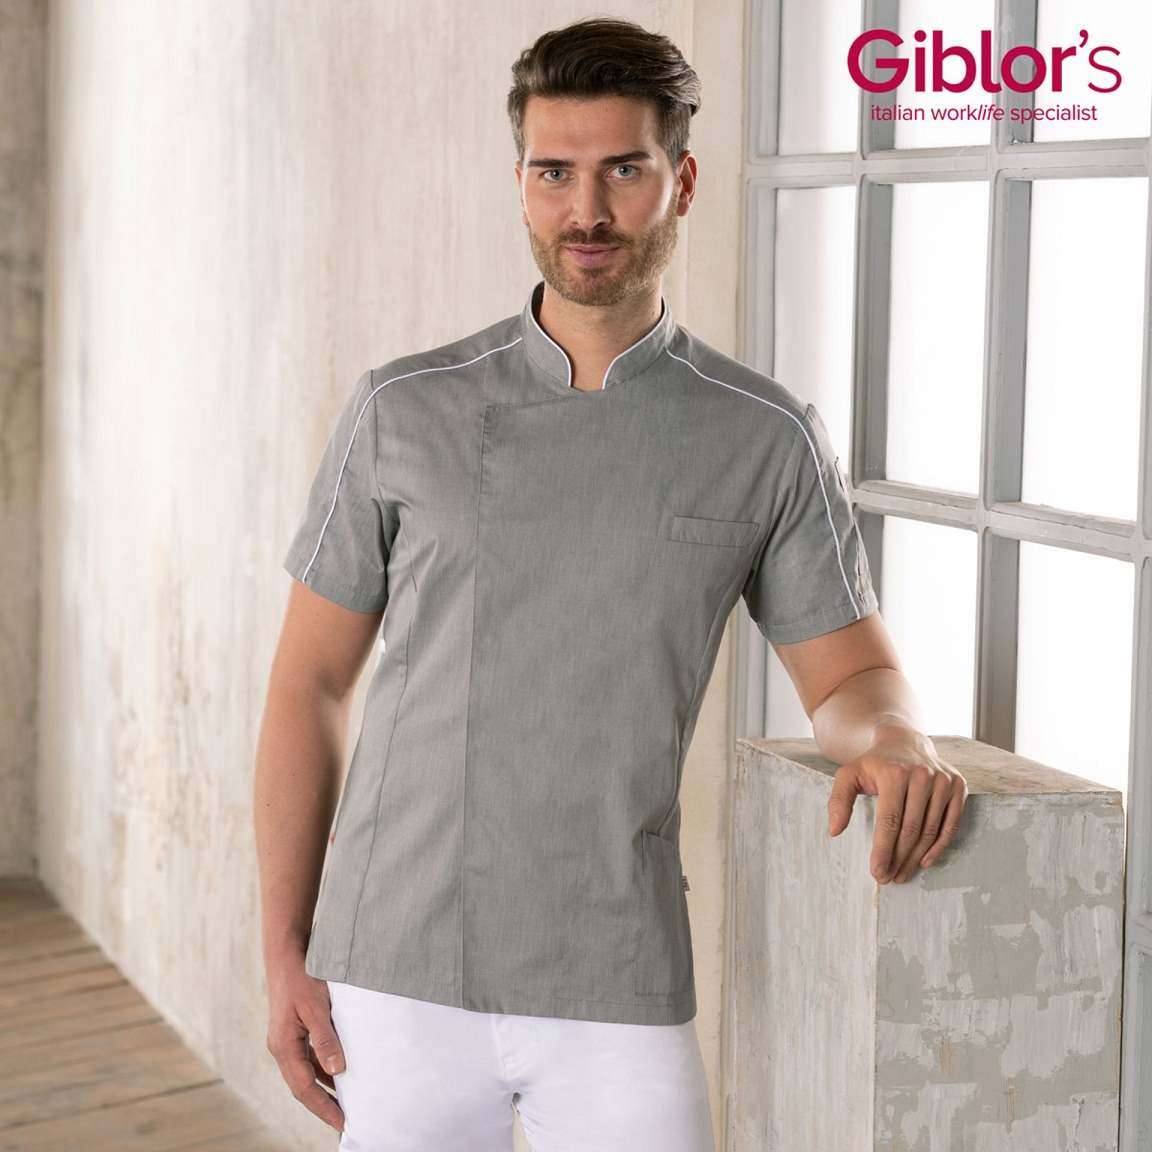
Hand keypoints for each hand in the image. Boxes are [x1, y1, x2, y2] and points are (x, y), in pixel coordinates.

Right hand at [265, 950, 346, 1131]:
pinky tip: (339, 1074)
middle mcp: (282, 1048)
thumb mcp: (316, 1007)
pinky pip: (309, 1058)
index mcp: (284, 1046)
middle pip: (302, 1086)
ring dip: (323, 1089)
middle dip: (322, 1105)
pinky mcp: (295, 1031)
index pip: (304, 1088)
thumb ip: (326, 1039)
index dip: (323, 1107)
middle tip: (345, 1121)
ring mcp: (287, 1040)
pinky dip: (323, 1070)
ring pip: (306, 1073)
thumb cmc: (301, 978)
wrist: (288, 954)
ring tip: (345, 1104)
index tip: (341, 1122)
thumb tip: (337, 1070)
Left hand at [827, 726, 967, 884]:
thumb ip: (838, 800)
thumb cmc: (874, 763)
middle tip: (888, 878)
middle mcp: (922, 776)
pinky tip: (925, 861)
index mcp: (894, 773)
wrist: (904, 741)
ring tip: (902, 874)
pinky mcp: (958, 786)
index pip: (889, 821)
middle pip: (911, 829)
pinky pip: (951, 824)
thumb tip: (835, 830)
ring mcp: (943, 781)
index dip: (883, 850)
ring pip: (931, 830)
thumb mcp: (849, 774)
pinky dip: (939, 846)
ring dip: (916, 858)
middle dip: (899, 859)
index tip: (876, 872)